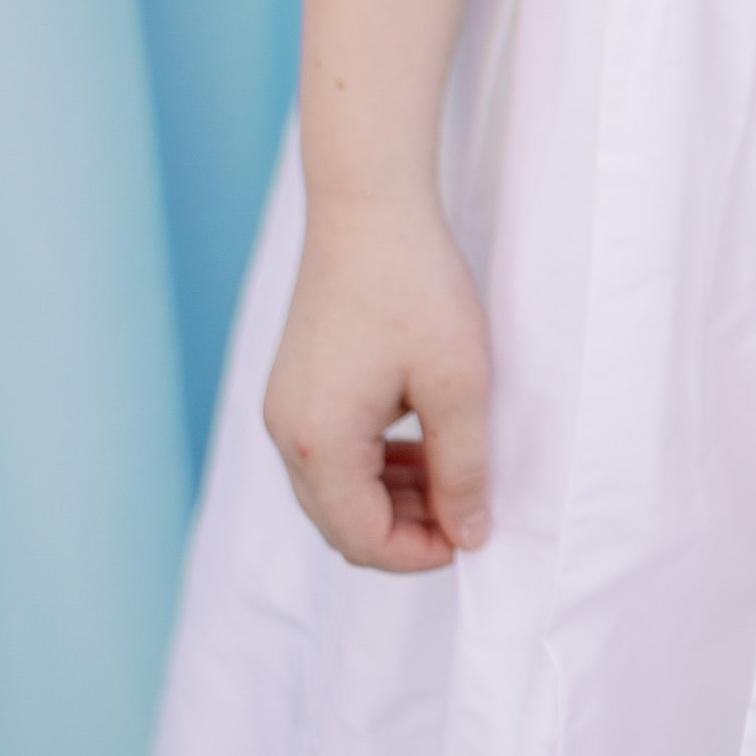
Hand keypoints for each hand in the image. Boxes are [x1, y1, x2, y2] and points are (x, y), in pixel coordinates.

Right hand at [263, 192, 492, 572]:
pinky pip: (329, 451)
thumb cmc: (416, 286)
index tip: (471, 535)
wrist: (368, 202)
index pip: (362, 540)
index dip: (419, 553)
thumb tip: (469, 536)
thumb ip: (463, 469)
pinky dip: (373, 463)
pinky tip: (421, 444)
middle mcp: (286, 433)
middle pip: (342, 522)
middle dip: (405, 529)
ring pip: (335, 489)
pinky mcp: (294, 383)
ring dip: (391, 497)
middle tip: (467, 509)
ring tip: (452, 475)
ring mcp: (284, 407)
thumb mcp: (458, 383)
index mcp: (318, 442)